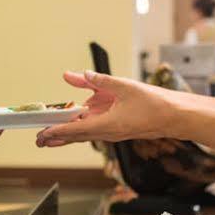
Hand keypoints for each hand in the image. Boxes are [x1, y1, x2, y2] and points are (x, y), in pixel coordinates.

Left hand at [35, 71, 175, 147]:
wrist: (176, 117)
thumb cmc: (155, 104)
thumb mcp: (125, 87)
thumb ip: (99, 81)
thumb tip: (77, 75)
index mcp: (108, 124)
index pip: (75, 129)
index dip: (57, 130)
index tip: (42, 133)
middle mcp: (107, 133)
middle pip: (76, 136)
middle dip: (56, 137)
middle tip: (38, 140)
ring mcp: (112, 133)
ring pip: (84, 134)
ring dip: (66, 135)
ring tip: (48, 138)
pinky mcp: (117, 130)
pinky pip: (94, 130)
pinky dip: (81, 129)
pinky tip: (74, 126)